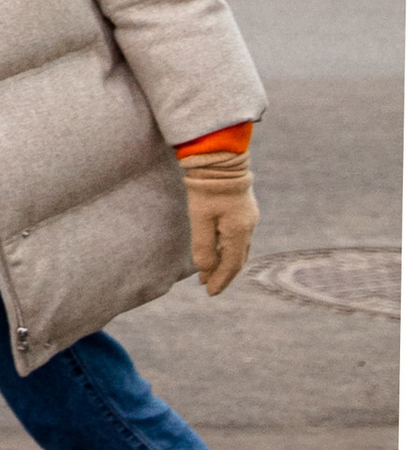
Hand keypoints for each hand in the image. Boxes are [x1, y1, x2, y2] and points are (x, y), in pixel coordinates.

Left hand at [180, 145, 256, 295]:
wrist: (219, 157)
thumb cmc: (207, 187)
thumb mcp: (200, 218)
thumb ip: (203, 246)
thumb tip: (205, 270)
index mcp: (239, 232)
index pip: (231, 265)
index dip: (220, 280)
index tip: (209, 292)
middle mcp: (249, 226)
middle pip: (238, 258)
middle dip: (223, 274)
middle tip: (208, 284)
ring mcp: (249, 216)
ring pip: (240, 248)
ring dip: (226, 261)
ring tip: (211, 270)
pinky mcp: (244, 208)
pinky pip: (239, 236)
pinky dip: (229, 247)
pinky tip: (219, 248)